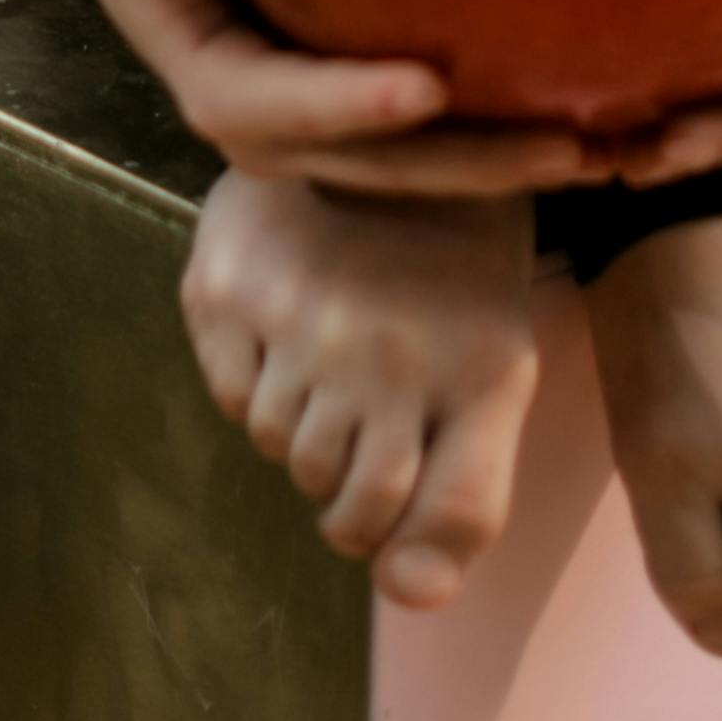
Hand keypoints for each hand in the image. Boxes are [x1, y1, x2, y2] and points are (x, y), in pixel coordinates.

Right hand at [60, 0, 599, 196]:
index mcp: (211, 78)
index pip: (280, 111)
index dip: (349, 107)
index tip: (428, 85)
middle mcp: (271, 114)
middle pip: (373, 163)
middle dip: (466, 165)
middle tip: (568, 149)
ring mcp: (321, 105)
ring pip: (418, 156)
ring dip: (507, 161)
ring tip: (612, 148)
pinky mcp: (360, 78)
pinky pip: (436, 118)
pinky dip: (507, 115)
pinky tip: (600, 99)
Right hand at [181, 171, 540, 609]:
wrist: (379, 124)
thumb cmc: (447, 267)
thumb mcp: (492, 367)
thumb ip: (464, 496)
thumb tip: (407, 596)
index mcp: (481, 368)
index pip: (454, 519)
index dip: (414, 548)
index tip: (396, 536)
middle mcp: (393, 353)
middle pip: (352, 508)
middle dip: (349, 500)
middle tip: (355, 431)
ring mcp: (305, 323)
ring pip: (285, 453)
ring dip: (302, 430)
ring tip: (326, 356)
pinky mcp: (230, 294)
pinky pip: (232, 400)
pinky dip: (253, 382)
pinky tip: (283, 321)